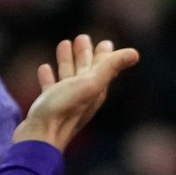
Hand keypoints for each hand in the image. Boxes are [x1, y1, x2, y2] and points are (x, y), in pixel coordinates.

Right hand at [13, 34, 138, 151]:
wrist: (40, 136)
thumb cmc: (63, 109)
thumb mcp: (88, 84)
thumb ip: (109, 67)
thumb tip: (135, 53)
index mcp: (95, 89)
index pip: (103, 68)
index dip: (104, 54)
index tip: (105, 42)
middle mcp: (83, 95)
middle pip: (86, 70)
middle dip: (85, 54)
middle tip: (82, 38)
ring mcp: (65, 101)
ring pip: (68, 76)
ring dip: (67, 61)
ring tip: (63, 45)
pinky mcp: (49, 106)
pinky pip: (51, 86)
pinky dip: (49, 76)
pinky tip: (44, 68)